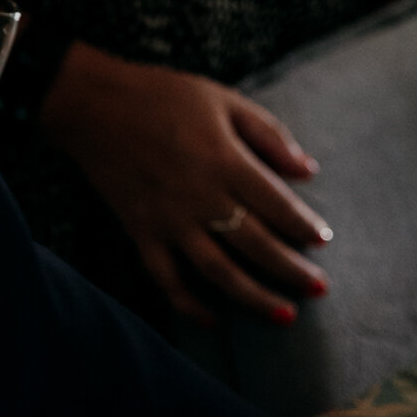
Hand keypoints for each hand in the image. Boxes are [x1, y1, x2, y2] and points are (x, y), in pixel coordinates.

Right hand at [38, 42, 332, 327]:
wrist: (94, 105)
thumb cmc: (163, 95)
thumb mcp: (224, 99)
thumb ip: (270, 134)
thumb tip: (308, 170)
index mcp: (226, 161)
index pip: (277, 205)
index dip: (304, 226)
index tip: (323, 240)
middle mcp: (201, 198)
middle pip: (256, 245)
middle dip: (292, 270)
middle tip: (319, 289)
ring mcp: (169, 220)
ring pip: (219, 272)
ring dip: (255, 298)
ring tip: (285, 316)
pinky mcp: (141, 232)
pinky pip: (167, 279)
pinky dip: (190, 305)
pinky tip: (215, 321)